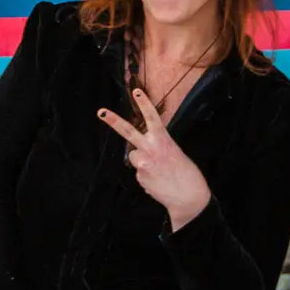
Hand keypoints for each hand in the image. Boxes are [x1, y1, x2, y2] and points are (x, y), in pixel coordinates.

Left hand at [98, 90, 211, 230]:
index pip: (152, 117)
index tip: (135, 91)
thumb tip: (144, 151)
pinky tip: (158, 180)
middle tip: (100, 111)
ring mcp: (143, 164)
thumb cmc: (187, 173)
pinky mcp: (140, 178)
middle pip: (128, 132)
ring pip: (134, 156)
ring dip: (142, 160)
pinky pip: (139, 172)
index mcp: (164, 140)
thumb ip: (158, 147)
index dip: (144, 103)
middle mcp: (151, 149)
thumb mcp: (175, 152)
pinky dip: (147, 174)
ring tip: (158, 170)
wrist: (189, 197)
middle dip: (113, 121)